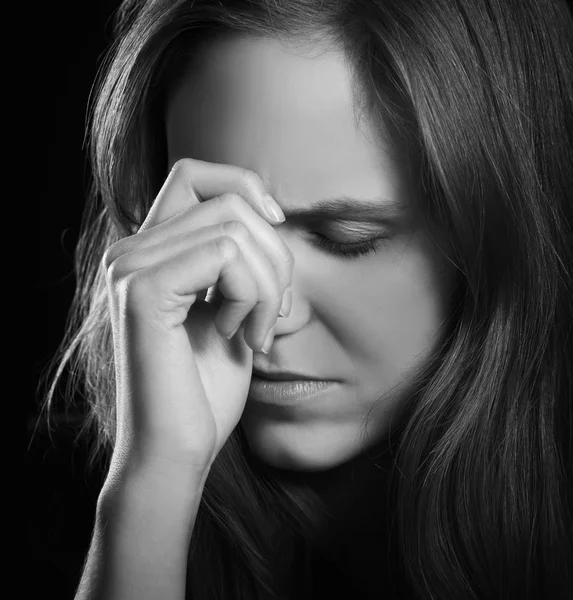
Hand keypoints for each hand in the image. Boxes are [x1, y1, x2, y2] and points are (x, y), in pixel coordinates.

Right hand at [102, 159, 293, 478]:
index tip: (276, 229)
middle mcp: (131, 251)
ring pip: (233, 227)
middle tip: (275, 314)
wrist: (177, 450)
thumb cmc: (206, 388)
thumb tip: (273, 217)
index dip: (244, 187)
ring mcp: (131, 267)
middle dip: (275, 257)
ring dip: (269, 284)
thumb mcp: (233, 310)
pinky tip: (240, 335)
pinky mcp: (142, 289)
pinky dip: (252, 295)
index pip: (195, 175)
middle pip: (230, 202)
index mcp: (150, 253)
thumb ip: (241, 261)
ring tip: (257, 332)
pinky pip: (224, 255)